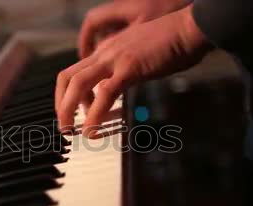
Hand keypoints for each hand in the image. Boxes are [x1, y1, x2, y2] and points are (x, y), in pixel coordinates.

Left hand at [55, 5, 211, 137]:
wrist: (192, 27)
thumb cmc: (173, 43)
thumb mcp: (140, 57)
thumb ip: (126, 71)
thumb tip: (122, 88)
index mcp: (106, 50)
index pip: (75, 72)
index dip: (69, 95)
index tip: (75, 113)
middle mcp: (105, 52)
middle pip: (67, 78)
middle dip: (60, 104)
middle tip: (64, 126)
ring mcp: (115, 58)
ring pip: (78, 84)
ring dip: (68, 110)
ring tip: (70, 130)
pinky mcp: (129, 67)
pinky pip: (105, 94)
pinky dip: (94, 115)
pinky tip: (93, 130)